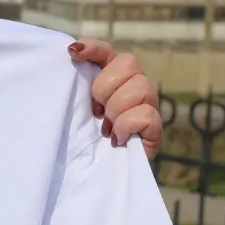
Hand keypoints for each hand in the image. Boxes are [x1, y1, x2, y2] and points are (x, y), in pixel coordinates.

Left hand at [68, 39, 161, 159]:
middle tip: (96, 111)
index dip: (94, 48)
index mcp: (111, 80)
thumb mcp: (71, 111)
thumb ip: (74, 86)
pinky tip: (117, 138)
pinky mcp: (155, 130)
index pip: (108, 52)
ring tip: (106, 127)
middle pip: (128, 63)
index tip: (72, 53)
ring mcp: (147, 106)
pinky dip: (126, 126)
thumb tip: (70, 52)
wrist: (93, 176)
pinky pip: (146, 114)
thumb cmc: (79, 141)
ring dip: (115, 110)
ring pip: (140, 87)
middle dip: (104, 88)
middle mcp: (133, 87)